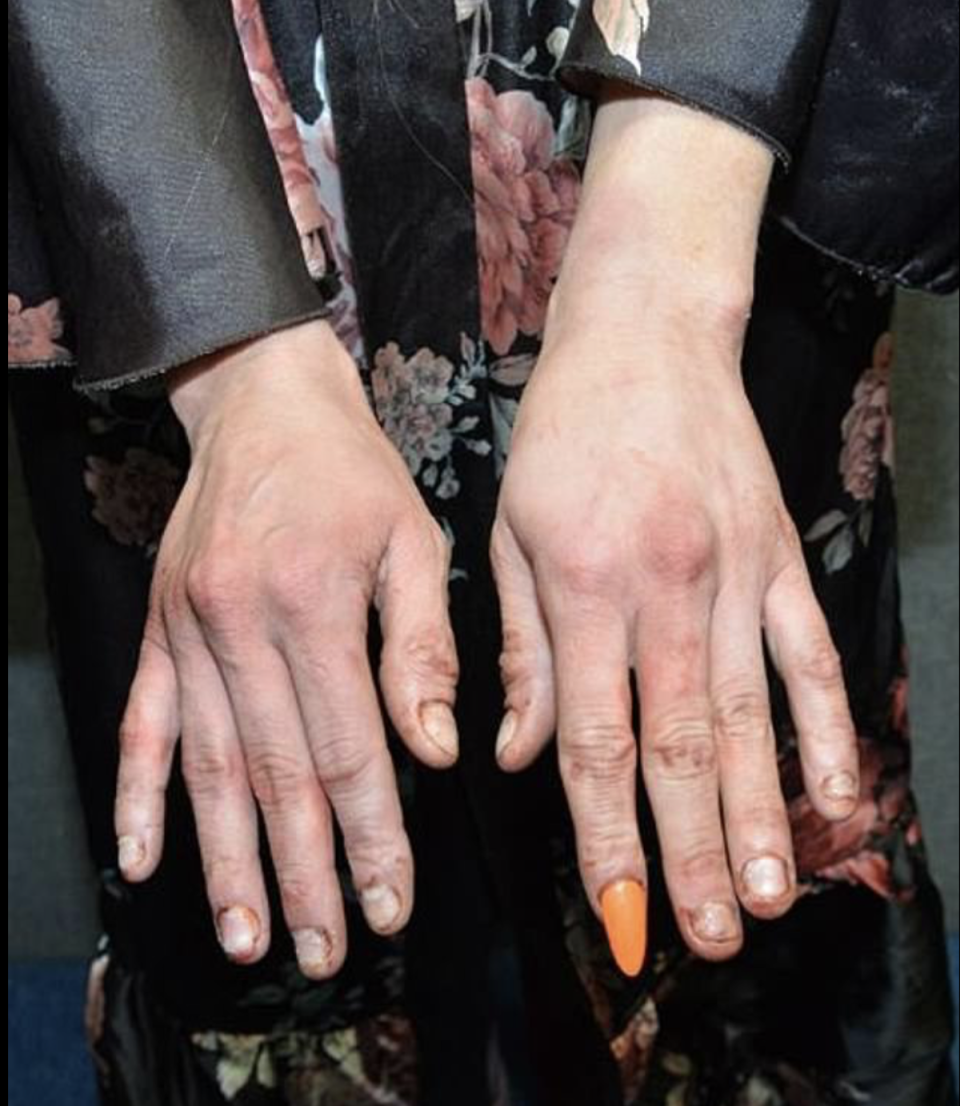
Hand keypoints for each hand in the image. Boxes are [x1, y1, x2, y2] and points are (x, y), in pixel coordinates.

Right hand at [114, 319, 458, 977]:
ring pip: (210, 768)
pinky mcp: (160, 628)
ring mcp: (188, 630)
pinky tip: (144, 858)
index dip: (373, 834)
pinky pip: (143, 723)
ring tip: (249, 934)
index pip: (350, 748)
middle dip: (308, 872)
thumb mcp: (414, 539)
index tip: (391, 903)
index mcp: (314, 604)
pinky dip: (141, 795)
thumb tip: (436, 750)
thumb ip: (423, 644)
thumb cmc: (352, 471)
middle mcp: (240, 625)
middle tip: (324, 949)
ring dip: (228, 859)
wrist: (262, 400)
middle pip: (278, 776)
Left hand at [491, 94, 858, 973]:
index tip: (619, 914)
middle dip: (690, 852)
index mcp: (579, 588)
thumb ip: (520, 654)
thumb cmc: (560, 436)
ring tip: (768, 897)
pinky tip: (835, 795)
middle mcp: (662, 590)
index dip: (606, 838)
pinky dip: (824, 728)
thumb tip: (519, 759)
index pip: (593, 741)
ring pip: (749, 716)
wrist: (643, 337)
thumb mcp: (505, 534)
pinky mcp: (779, 556)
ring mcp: (732, 575)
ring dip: (761, 813)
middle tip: (703, 936)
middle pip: (679, 747)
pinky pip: (809, 655)